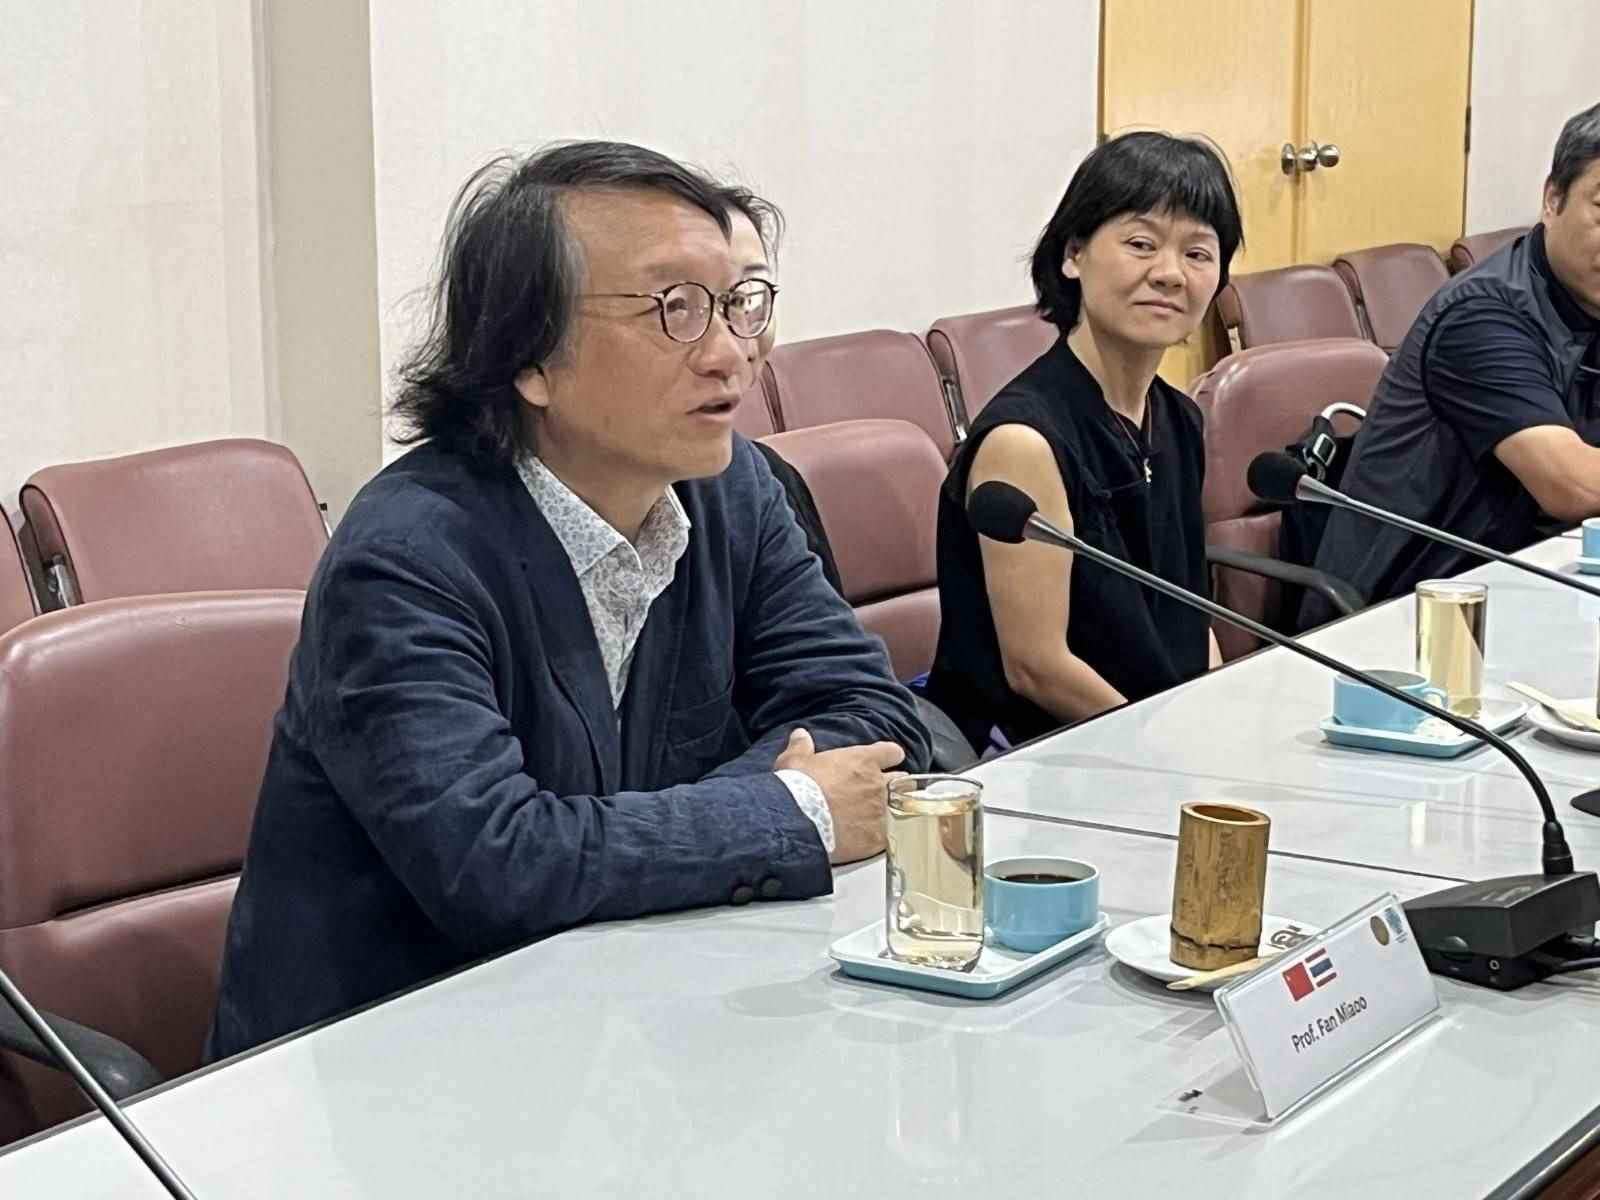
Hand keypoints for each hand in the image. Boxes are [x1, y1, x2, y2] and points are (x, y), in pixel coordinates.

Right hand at [775, 728, 905, 863]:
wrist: (798, 821)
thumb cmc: (799, 787)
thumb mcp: (793, 761)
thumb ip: (801, 747)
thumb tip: (800, 735)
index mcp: (863, 761)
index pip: (891, 752)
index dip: (888, 756)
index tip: (882, 760)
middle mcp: (877, 786)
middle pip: (899, 781)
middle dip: (892, 785)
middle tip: (875, 791)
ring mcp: (879, 813)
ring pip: (890, 811)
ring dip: (877, 814)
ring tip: (860, 822)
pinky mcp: (875, 839)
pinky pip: (880, 838)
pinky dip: (871, 839)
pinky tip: (858, 842)